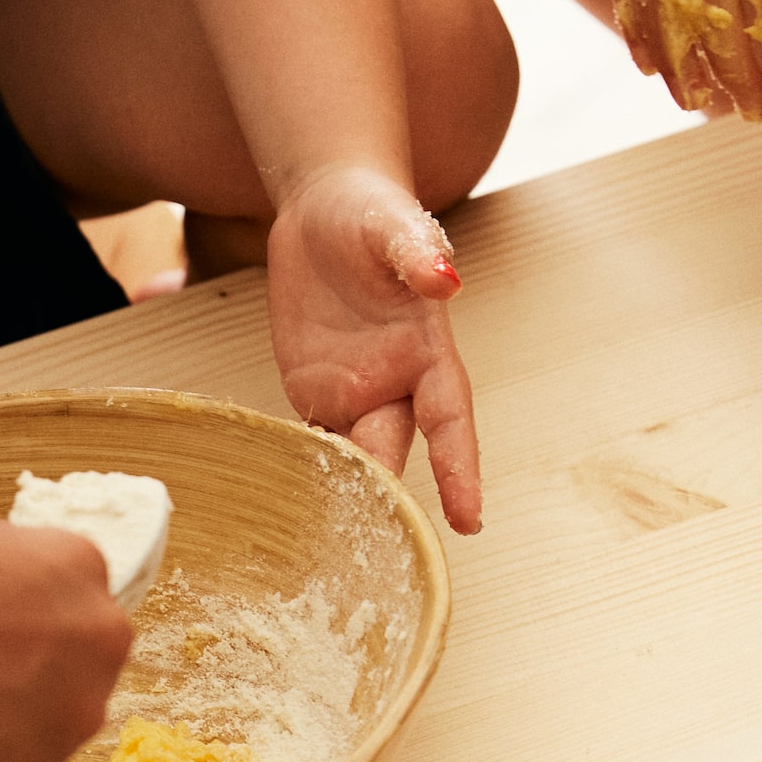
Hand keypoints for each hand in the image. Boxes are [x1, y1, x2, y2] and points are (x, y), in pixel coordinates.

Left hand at [265, 167, 479, 534]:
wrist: (323, 208)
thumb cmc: (370, 210)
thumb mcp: (392, 223)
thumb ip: (415, 253)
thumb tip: (445, 280)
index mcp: (426, 351)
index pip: (450, 422)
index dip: (461, 470)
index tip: (471, 520)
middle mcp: (394, 383)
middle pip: (394, 452)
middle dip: (390, 501)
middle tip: (381, 554)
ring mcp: (352, 391)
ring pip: (352, 457)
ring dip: (345, 499)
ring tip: (332, 552)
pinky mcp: (312, 390)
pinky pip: (311, 440)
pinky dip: (304, 473)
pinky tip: (290, 509)